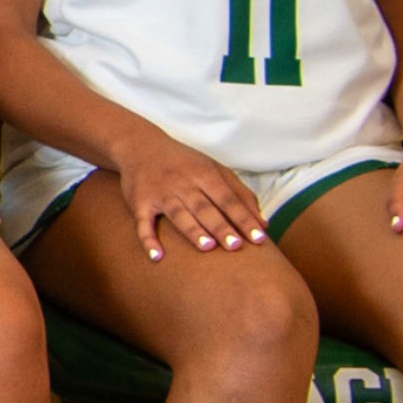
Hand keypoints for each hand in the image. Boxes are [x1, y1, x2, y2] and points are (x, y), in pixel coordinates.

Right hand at [102, 135, 262, 257]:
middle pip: (204, 207)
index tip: (258, 238)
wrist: (140, 146)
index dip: (243, 218)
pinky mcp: (139, 202)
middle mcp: (182, 183)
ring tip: (207, 247)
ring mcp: (160, 193)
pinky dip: (148, 239)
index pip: (228, 199)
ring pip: (178, 213)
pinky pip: (143, 223)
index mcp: (204, 174)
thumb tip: (263, 223)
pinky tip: (157, 256)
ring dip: (192, 230)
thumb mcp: (214, 169)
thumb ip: (240, 194)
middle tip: (235, 246)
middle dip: (220, 226)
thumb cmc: (184, 163)